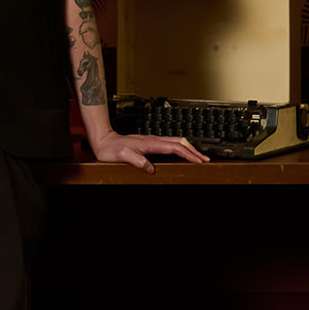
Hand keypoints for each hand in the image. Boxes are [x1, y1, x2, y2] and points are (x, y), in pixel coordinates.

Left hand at [88, 131, 209, 173]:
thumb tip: (151, 168)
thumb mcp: (123, 156)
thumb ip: (138, 161)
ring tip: (197, 157)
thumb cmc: (112, 148)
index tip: (198, 161)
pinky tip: (181, 153)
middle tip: (205, 159)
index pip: (175, 148)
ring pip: (176, 142)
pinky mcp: (149, 143)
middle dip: (194, 150)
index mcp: (151, 143)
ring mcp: (152, 141)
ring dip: (188, 148)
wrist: (103, 140)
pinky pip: (169, 144)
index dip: (189, 154)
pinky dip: (180, 148)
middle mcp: (153, 140)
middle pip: (180, 142)